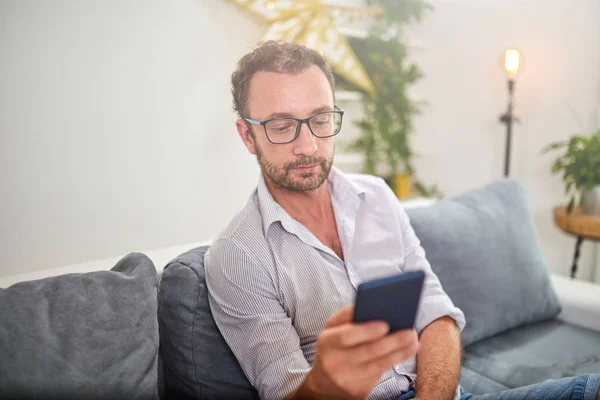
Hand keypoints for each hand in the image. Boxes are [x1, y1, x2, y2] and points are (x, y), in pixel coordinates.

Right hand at [302, 305, 418, 399]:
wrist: (325, 383)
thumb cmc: (333, 347)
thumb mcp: (332, 330)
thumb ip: (347, 316)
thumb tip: (372, 305)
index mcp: (327, 342)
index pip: (346, 336)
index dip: (366, 331)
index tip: (385, 325)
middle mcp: (335, 362)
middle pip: (367, 351)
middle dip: (392, 342)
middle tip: (409, 332)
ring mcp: (346, 379)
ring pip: (377, 364)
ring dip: (399, 352)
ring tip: (413, 341)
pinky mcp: (358, 390)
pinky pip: (379, 374)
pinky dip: (394, 361)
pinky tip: (405, 352)